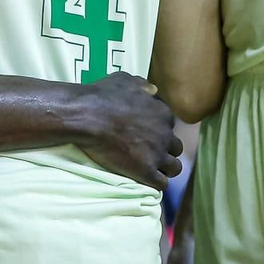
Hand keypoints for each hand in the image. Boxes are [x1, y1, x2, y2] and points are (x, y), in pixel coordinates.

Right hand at [76, 72, 182, 188]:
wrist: (88, 116)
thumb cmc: (103, 96)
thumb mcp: (124, 80)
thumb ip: (142, 86)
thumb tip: (153, 90)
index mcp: (162, 113)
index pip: (170, 125)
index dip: (159, 130)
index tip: (147, 133)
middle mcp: (165, 134)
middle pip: (176, 147)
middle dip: (165, 149)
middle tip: (149, 152)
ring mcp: (157, 154)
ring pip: (175, 168)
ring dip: (165, 168)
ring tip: (152, 169)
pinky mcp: (146, 171)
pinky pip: (162, 183)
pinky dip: (156, 182)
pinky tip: (145, 179)